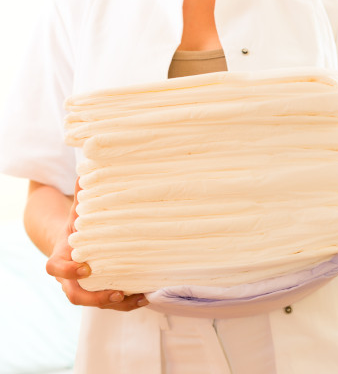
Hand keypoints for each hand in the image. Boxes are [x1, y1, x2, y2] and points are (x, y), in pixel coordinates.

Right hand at [45, 178, 147, 310]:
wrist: (71, 245)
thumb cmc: (75, 228)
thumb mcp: (76, 213)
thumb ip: (82, 197)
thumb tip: (86, 169)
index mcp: (60, 258)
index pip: (55, 268)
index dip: (67, 271)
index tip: (85, 267)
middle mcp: (70, 278)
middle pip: (75, 295)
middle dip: (95, 298)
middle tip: (116, 293)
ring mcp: (84, 288)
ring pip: (96, 303)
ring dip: (117, 304)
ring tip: (138, 297)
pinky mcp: (98, 293)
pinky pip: (110, 303)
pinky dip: (127, 303)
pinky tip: (145, 296)